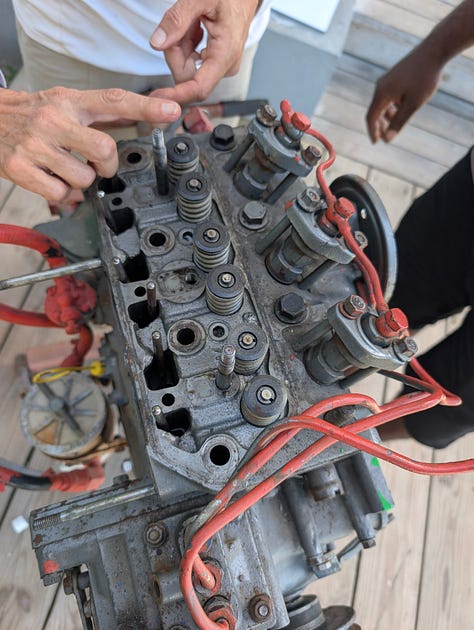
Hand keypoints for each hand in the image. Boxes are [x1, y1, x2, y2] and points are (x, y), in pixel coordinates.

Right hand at [0, 87, 179, 199]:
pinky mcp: (21, 168)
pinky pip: (61, 195)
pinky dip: (63, 195)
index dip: (145, 108)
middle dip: (107, 165)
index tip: (171, 112)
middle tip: (96, 165)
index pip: (113, 101)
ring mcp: (36, 144)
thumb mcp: (64, 103)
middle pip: (105, 150)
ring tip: (65, 169)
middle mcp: (54, 119)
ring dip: (80, 181)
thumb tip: (141, 118)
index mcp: (70, 101)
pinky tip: (53, 180)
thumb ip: (101, 114)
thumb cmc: (31, 115)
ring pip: (84, 178)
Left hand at [149, 0, 257, 102]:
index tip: (159, 97)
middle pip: (186, 76)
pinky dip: (185, 45)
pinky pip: (191, 62)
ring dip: (180, 46)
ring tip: (191, 22)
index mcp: (226, 53)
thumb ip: (177, 19)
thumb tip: (158, 43)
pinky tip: (194, 29)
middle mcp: (225, 65)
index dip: (177, 95)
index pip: (199, 88)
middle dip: (176, 52)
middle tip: (180, 25)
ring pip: (186, 68)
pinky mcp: (215, 63)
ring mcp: (220, 66)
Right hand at [366, 48, 441, 142]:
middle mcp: (381, 86)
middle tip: (386, 138)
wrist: (434, 51)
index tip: (376, 143)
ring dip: (387, 116)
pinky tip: (402, 109)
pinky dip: (392, 106)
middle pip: (375, 111)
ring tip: (396, 124)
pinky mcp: (394, 77)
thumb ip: (399, 122)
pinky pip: (388, 96)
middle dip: (379, 126)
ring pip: (382, 104)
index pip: (371, 118)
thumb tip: (387, 140)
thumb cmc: (424, 78)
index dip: (373, 132)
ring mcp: (387, 80)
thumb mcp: (413, 104)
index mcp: (382, 94)